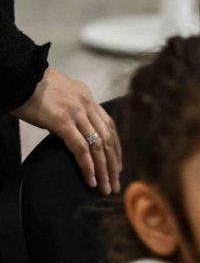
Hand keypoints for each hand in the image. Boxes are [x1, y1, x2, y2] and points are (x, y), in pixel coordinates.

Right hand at [12, 66, 119, 193]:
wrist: (18, 74)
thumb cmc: (31, 87)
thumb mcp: (60, 96)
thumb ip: (72, 111)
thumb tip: (73, 129)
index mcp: (88, 98)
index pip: (109, 127)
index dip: (115, 148)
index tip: (117, 165)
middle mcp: (87, 104)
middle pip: (107, 139)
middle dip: (113, 165)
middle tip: (115, 184)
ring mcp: (76, 112)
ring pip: (98, 146)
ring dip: (104, 170)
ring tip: (106, 188)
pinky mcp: (62, 121)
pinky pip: (81, 148)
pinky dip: (88, 166)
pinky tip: (91, 180)